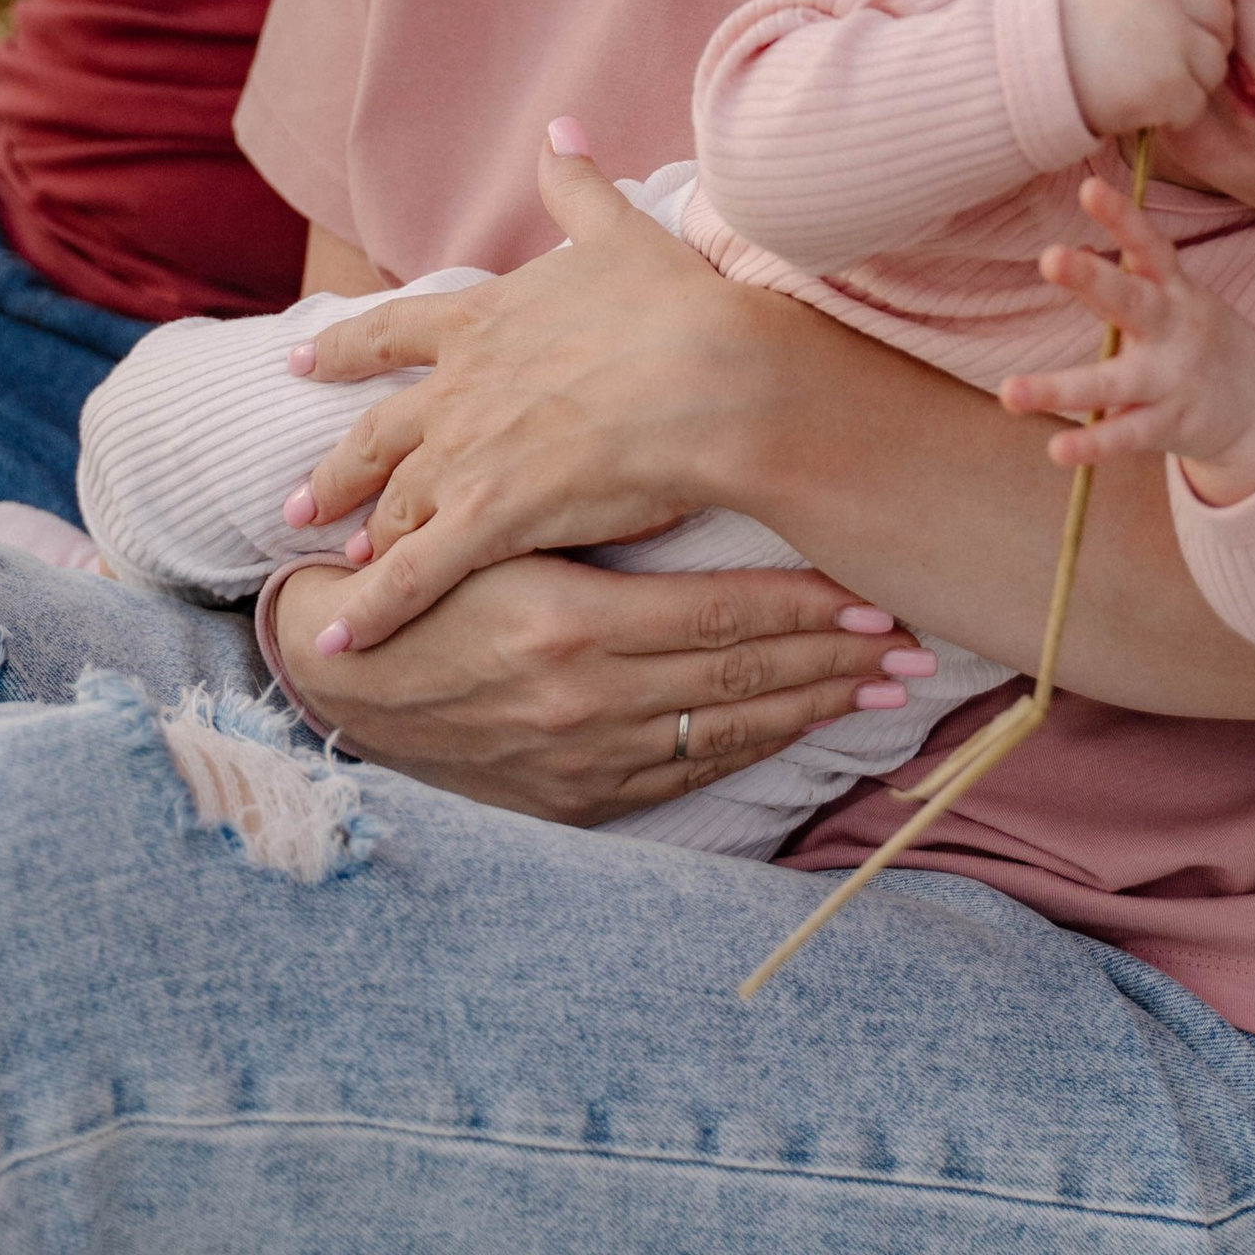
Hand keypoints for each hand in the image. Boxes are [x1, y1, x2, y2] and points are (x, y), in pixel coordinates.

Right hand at [270, 552, 918, 825]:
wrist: (341, 682)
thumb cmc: (424, 583)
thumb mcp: (497, 527)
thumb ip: (585, 501)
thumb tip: (682, 453)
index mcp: (569, 619)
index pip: (722, 614)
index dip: (809, 607)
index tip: (877, 596)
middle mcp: (586, 698)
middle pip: (742, 675)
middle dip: (837, 660)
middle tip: (914, 646)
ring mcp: (585, 759)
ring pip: (729, 730)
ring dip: (813, 708)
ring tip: (882, 687)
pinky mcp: (577, 801)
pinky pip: (688, 773)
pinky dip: (752, 746)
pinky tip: (800, 725)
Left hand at [281, 133, 824, 650]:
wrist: (712, 378)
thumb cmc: (676, 307)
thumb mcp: (619, 231)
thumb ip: (577, 185)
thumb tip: (560, 127)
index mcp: (482, 322)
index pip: (390, 333)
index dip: (342, 350)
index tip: (300, 360)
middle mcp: (457, 390)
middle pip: (375, 434)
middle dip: (337, 469)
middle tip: (299, 498)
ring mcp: (466, 457)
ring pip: (392, 507)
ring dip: (361, 537)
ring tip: (335, 568)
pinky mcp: (489, 519)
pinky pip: (414, 576)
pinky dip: (373, 614)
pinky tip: (339, 646)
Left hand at [1003, 171, 1254, 501]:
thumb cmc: (1195, 337)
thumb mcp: (1176, 297)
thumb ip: (1130, 278)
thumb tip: (1072, 252)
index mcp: (1174, 289)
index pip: (1149, 246)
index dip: (1122, 217)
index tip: (1090, 189)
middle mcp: (1173, 329)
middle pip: (1131, 302)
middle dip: (1092, 280)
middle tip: (1051, 257)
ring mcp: (1172, 379)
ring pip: (1115, 382)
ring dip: (1061, 388)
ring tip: (1009, 392)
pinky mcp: (1170, 425)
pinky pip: (1127, 435)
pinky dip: (1092, 444)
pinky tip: (1056, 449)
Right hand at [1059, 0, 1233, 139]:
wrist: (1026, 71)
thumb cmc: (1063, 28)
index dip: (1207, 0)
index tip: (1186, 21)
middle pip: (1221, 18)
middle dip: (1204, 42)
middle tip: (1170, 60)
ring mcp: (1171, 37)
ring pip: (1215, 63)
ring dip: (1192, 81)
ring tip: (1151, 84)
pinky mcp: (1170, 83)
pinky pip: (1196, 102)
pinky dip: (1174, 112)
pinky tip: (1143, 106)